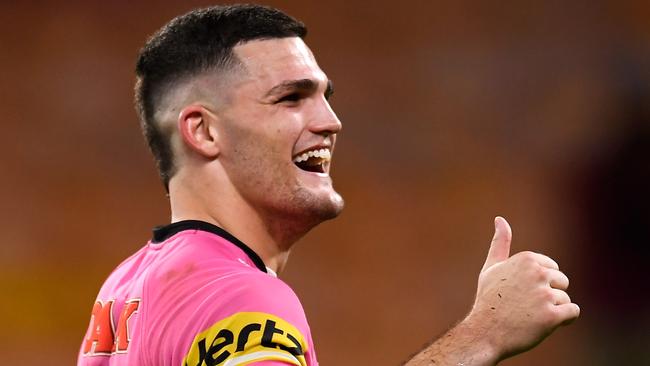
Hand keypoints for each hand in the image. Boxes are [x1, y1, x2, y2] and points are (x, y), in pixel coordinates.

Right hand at [466, 217, 579, 360]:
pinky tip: (544, 324)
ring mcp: (545, 295)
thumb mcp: (492, 267)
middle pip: (562, 283)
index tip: (520, 292)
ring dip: (552, 310)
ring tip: (530, 317)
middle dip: (548, 296)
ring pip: (565, 300)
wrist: (484, 333)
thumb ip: (500, 243)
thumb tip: (500, 219)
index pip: (552, 269)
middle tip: (525, 307)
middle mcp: (537, 273)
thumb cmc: (488, 300)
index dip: (539, 283)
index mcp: (527, 259)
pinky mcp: (552, 316)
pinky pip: (573, 313)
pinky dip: (563, 321)